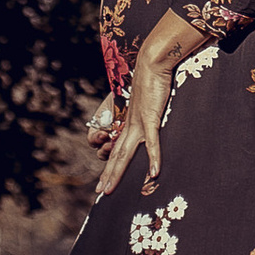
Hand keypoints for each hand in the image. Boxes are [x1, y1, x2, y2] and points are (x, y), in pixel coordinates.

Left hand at [96, 13, 208, 199]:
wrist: (152, 62)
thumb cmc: (152, 79)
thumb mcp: (147, 101)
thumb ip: (147, 112)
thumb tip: (150, 118)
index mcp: (128, 122)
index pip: (117, 148)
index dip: (110, 165)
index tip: (105, 180)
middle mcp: (129, 125)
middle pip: (116, 155)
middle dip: (108, 175)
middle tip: (100, 192)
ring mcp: (138, 122)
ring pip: (125, 153)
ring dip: (117, 173)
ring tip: (109, 190)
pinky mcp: (150, 117)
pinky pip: (152, 143)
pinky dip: (153, 159)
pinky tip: (154, 175)